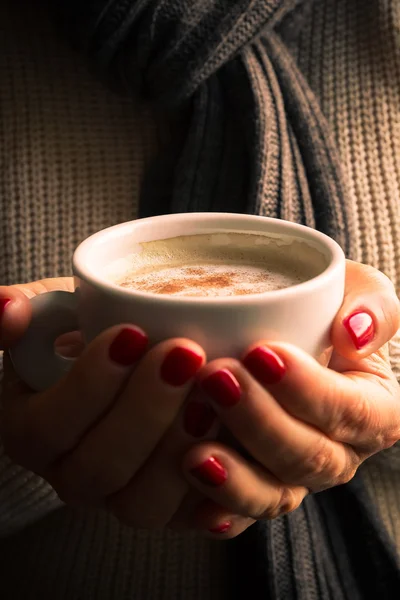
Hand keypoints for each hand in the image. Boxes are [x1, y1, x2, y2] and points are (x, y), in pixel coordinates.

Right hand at [0, 278, 207, 524]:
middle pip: (97, 470)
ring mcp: (120, 497)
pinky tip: (234, 443)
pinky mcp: (169, 508)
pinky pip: (189, 518)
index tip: (131, 333)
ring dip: (178, 450)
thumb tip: (6, 308)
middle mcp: (73, 474)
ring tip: (211, 395)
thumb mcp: (58, 313)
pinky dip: (216, 489)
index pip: (47, 426)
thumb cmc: (96, 336)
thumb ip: (30, 310)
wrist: (140, 364)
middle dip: (144, 410)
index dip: (88, 385)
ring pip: (142, 506)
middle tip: (184, 352)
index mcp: (35, 431)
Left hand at [179, 260, 399, 537]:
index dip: (308, 390)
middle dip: (259, 422)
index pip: (351, 412)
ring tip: (194, 453)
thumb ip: (373, 306)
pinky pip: (238, 515)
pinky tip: (189, 495)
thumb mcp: (360, 292)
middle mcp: (337, 452)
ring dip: (235, 478)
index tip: (262, 353)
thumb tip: (353, 332)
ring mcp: (293, 477)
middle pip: (308, 458)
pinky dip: (216, 510)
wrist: (292, 336)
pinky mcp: (254, 487)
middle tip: (215, 378)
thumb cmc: (326, 312)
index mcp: (373, 412)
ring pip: (273, 497)